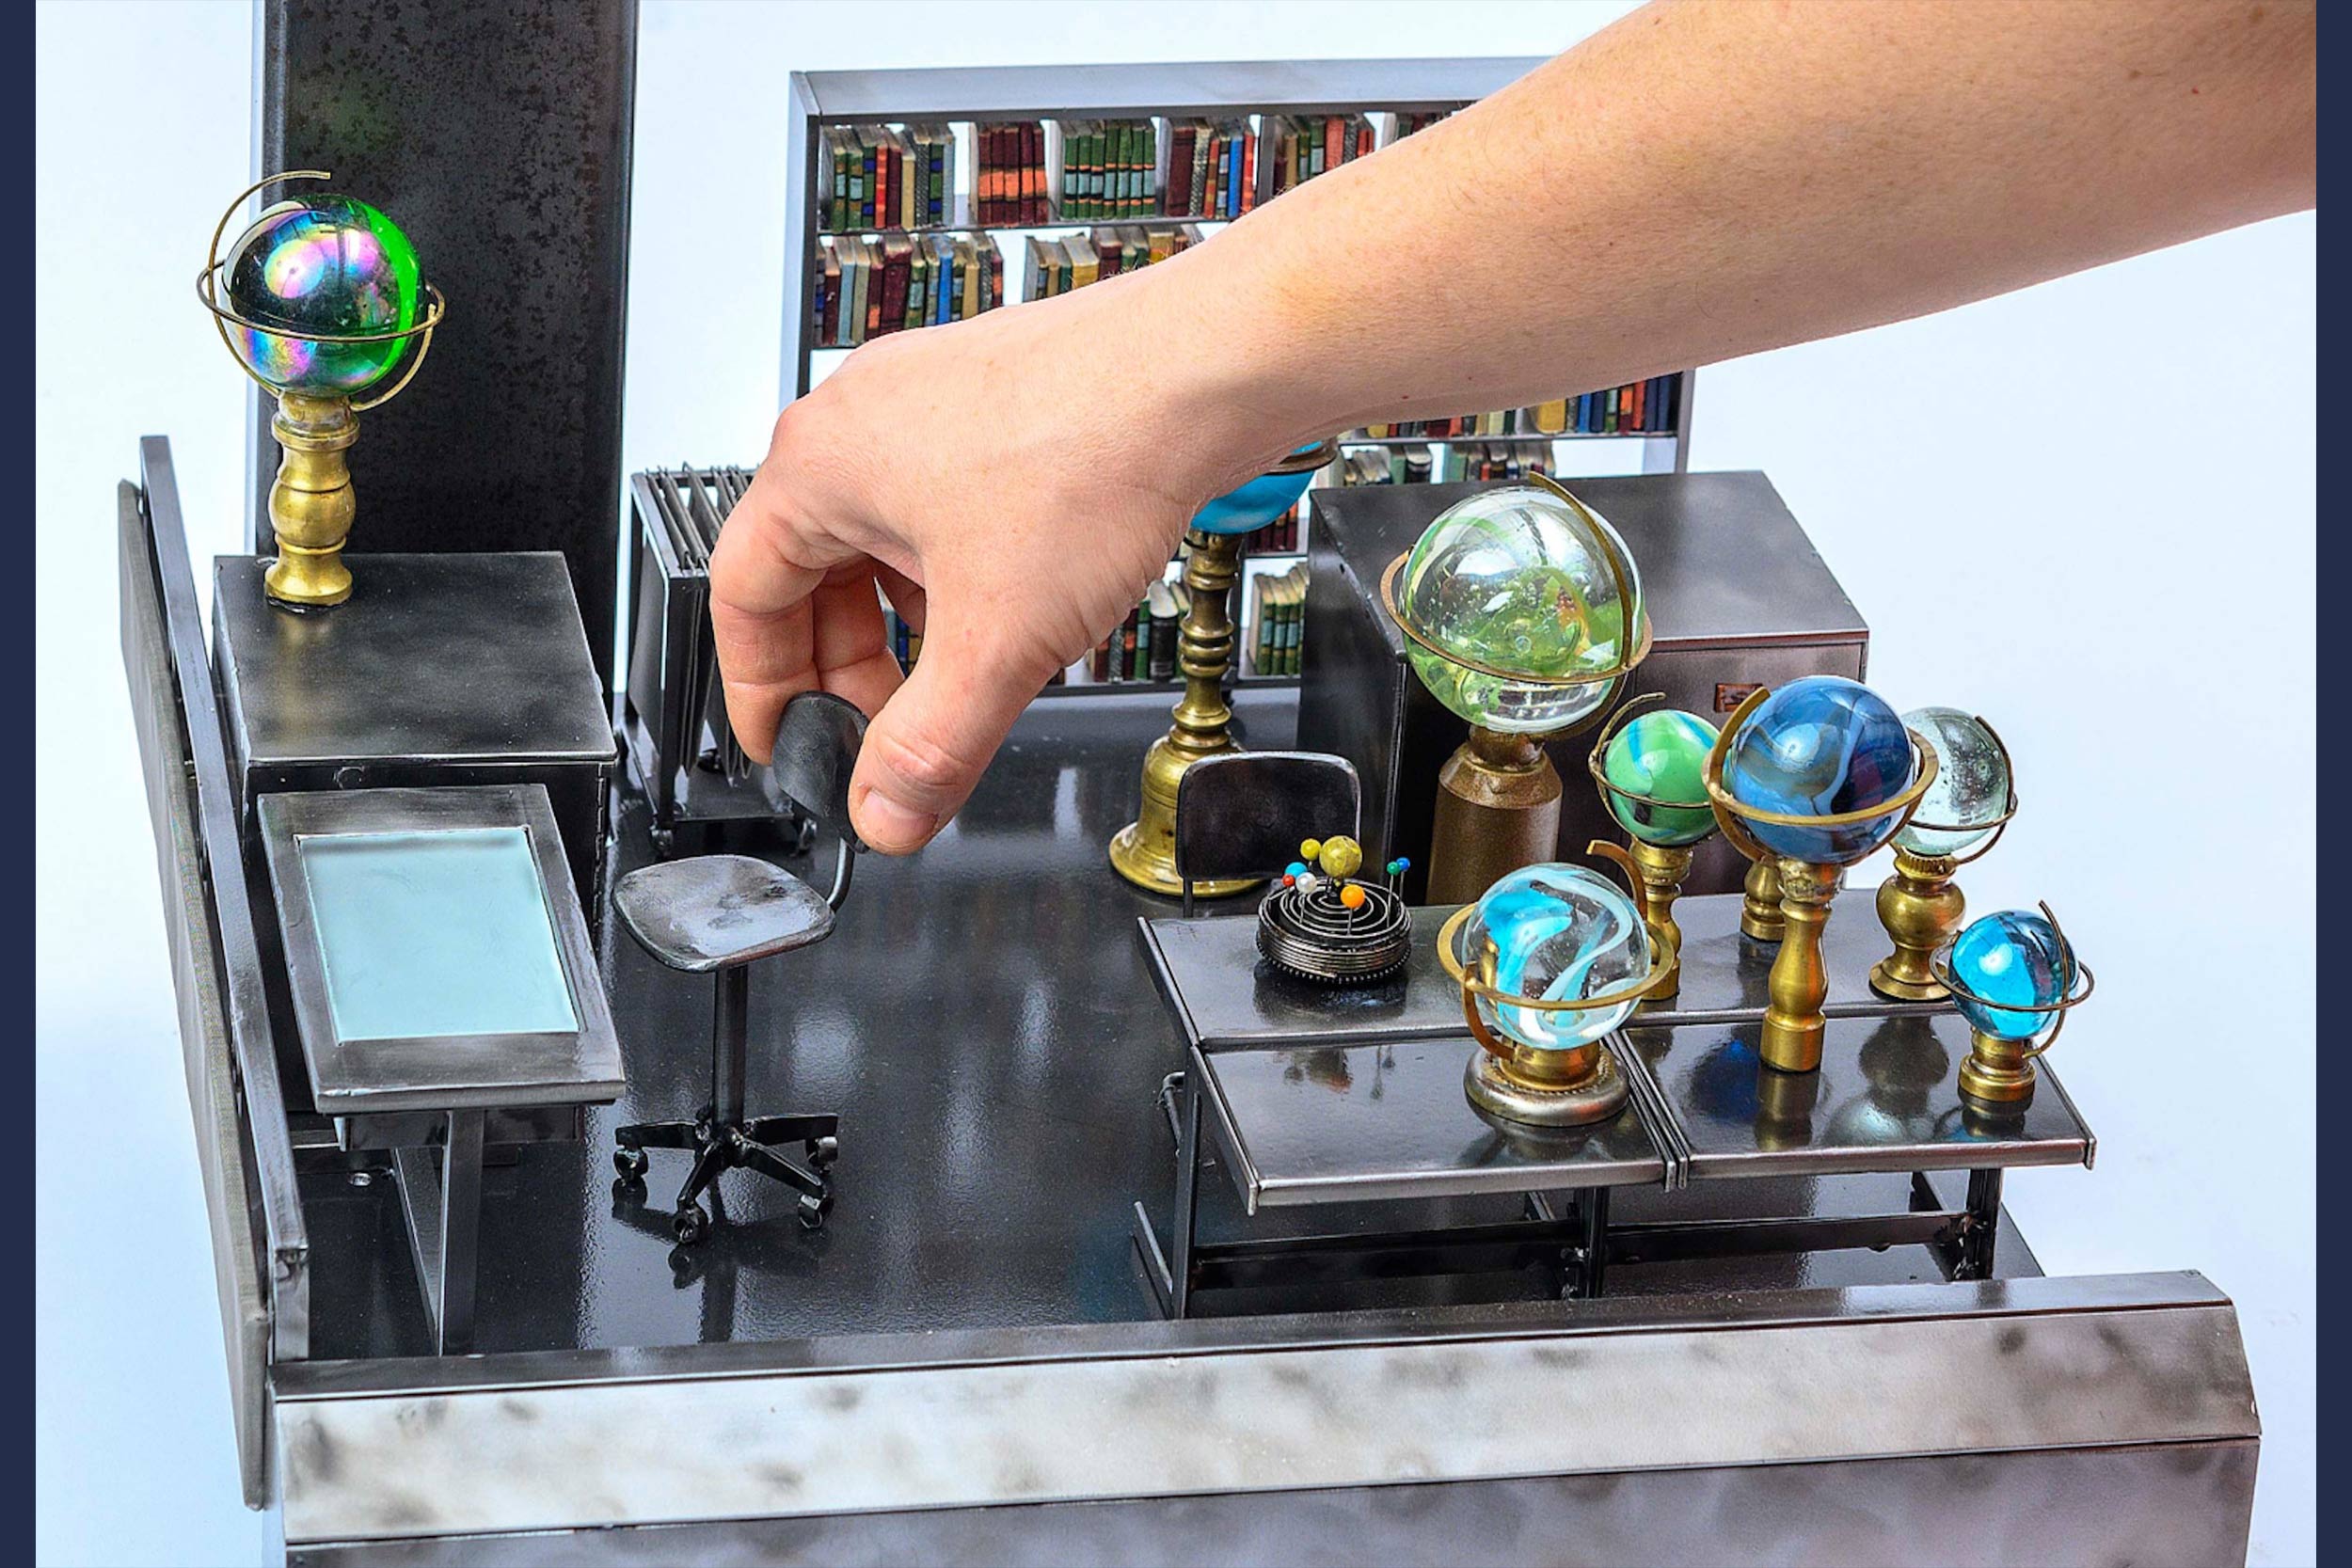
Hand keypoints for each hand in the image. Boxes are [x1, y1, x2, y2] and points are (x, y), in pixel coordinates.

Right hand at [710, 265, 1301, 853]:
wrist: (1204, 370)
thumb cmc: (1097, 447)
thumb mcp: (996, 638)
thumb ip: (931, 745)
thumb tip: (888, 811)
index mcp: (819, 463)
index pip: (740, 597)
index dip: (759, 690)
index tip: (786, 742)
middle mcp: (862, 418)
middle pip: (812, 572)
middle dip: (848, 667)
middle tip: (882, 735)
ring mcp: (929, 402)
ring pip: (884, 540)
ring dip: (906, 623)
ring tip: (956, 679)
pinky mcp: (995, 405)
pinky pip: (943, 507)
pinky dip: (958, 574)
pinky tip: (1011, 612)